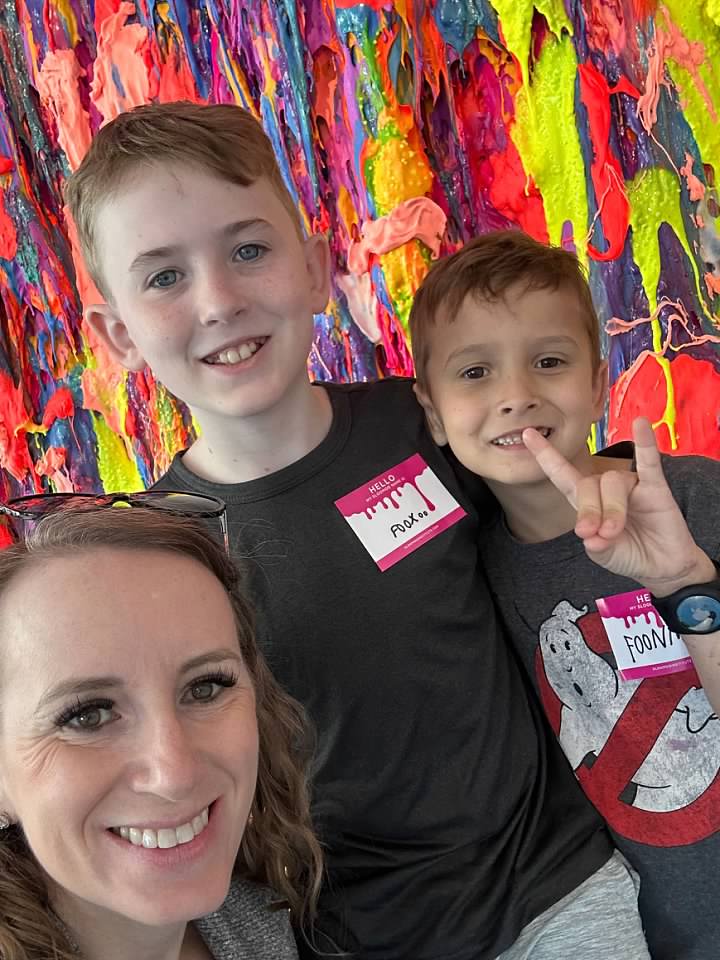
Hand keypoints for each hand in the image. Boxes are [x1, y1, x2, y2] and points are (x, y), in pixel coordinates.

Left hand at [522, 417, 714, 595]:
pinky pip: (649, 462)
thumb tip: (593, 538)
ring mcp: (630, 485)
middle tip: (595, 534)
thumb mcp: (604, 554)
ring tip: (614, 532)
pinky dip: (646, 444)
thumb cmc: (628, 554)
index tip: (526, 434)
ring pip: (613, 483)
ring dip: (612, 510)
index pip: (562, 474)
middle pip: (587, 484)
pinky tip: (642, 425)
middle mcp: (605, 488)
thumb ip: (597, 545)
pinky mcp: (656, 488)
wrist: (661, 566)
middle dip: (589, 511)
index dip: (545, 456)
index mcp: (586, 501)